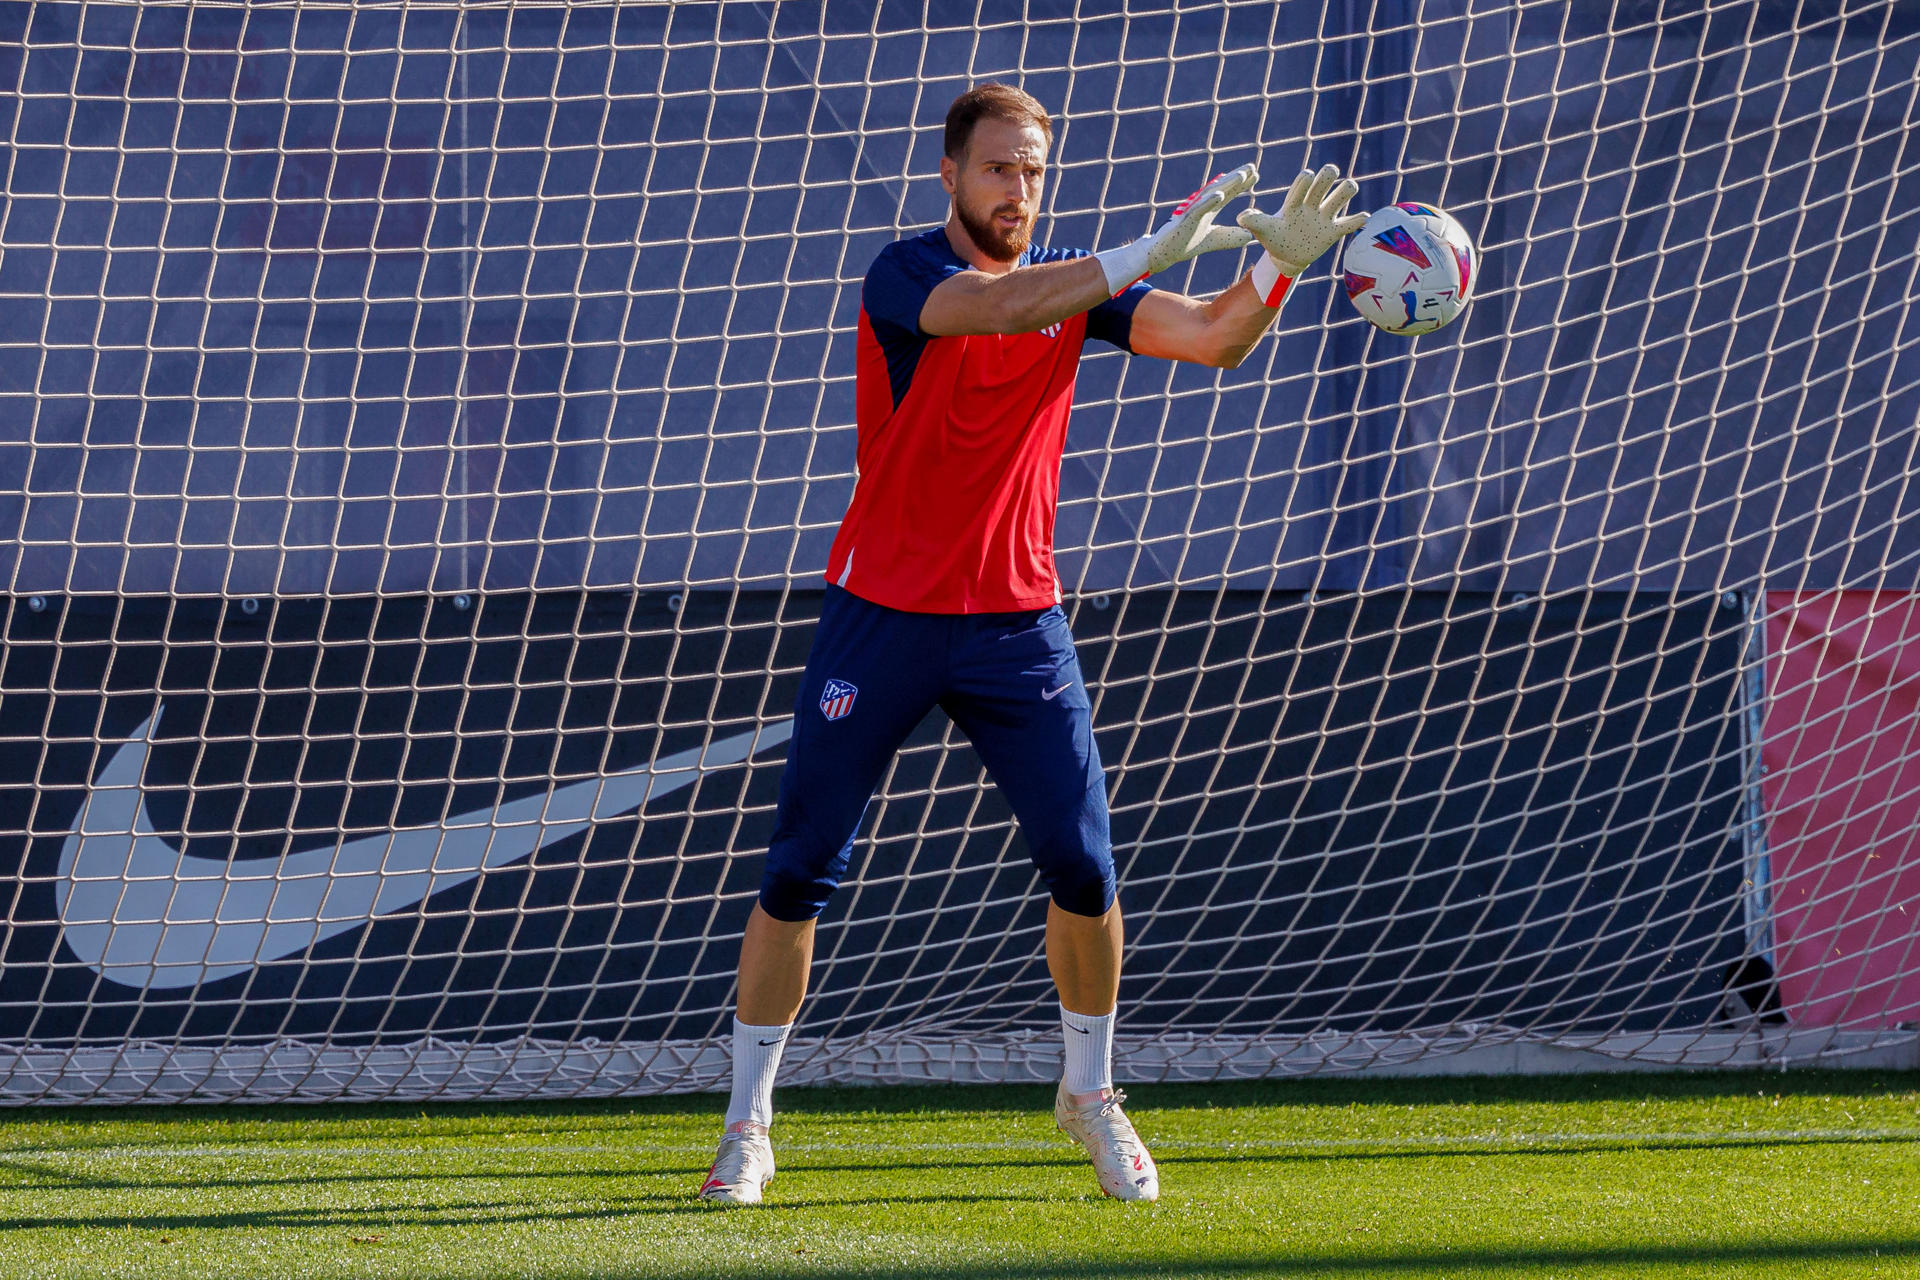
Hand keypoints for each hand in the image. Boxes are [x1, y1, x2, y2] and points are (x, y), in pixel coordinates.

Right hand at [1095, 164, 1257, 294]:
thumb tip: (1251, 235)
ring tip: (1241, 175)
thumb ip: (1231, 237)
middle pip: (1221, 188)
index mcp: (1208, 209)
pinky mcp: (1184, 221)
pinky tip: (1220, 194)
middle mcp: (1201, 206)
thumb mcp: (1214, 241)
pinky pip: (1198, 209)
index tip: (1255, 174)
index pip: (1227, 193)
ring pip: (1211, 194)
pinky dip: (1209, 201)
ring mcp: (1192, 211)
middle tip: (1252, 166)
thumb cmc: (1184, 244)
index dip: (1241, 184)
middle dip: (1236, 177)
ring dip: (1226, 184)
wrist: (1162, 254)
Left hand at [1236, 163, 1367, 280]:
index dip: (1306, 178)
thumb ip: (1254, 222)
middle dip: (1327, 175)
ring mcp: (1324, 217)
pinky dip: (1357, 221)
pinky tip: (1363, 218)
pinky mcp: (1333, 232)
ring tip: (1347, 189)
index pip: (1302, 184)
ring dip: (1346, 191)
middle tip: (1330, 174)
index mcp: (1294, 202)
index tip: (1307, 176)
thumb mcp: (1263, 231)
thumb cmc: (1273, 238)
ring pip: (1341, 197)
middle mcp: (1311, 205)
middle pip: (1324, 182)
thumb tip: (1241, 216)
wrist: (1285, 257)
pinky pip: (1349, 224)